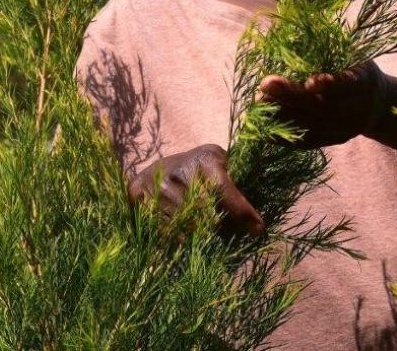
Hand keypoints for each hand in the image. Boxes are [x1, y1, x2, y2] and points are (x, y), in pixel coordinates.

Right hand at [127, 144, 264, 236]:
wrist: (159, 167)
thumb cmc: (199, 169)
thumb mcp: (222, 166)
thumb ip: (239, 187)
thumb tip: (257, 228)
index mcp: (204, 160)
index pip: (225, 192)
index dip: (243, 214)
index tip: (258, 230)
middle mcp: (178, 172)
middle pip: (208, 216)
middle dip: (224, 229)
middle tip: (229, 233)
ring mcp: (156, 187)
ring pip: (187, 228)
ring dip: (202, 237)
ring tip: (207, 233)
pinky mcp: (138, 198)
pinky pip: (165, 232)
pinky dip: (180, 237)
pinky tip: (186, 232)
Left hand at [256, 59, 389, 148]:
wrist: (378, 102)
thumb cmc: (356, 66)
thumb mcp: (353, 53)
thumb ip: (330, 48)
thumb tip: (295, 27)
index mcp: (366, 81)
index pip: (348, 85)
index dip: (329, 85)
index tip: (307, 81)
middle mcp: (359, 109)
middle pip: (325, 107)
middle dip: (293, 97)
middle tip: (266, 84)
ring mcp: (346, 129)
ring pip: (313, 126)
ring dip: (284, 114)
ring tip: (260, 101)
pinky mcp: (333, 140)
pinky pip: (307, 142)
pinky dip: (284, 135)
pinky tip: (264, 125)